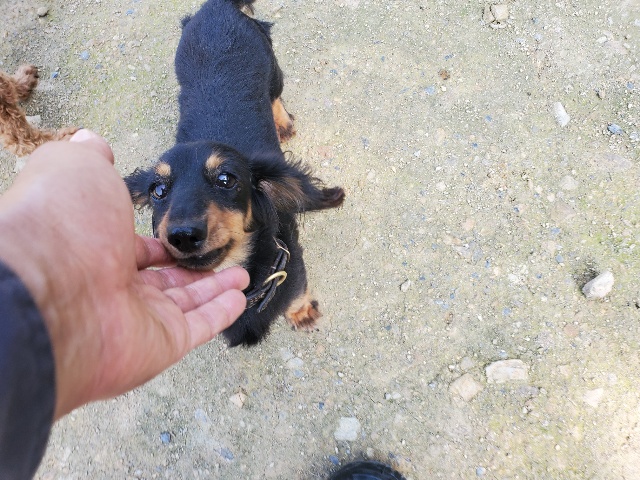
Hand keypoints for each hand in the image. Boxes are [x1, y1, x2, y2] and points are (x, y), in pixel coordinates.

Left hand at [0, 130, 248, 419]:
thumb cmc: (61, 224)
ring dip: (217, 288)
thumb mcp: (73, 168)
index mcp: (97, 251)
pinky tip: (240, 297)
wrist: (49, 290)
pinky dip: (222, 314)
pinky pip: (200, 328)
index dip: (165, 243)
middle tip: (220, 255)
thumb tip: (94, 142)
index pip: (139, 253)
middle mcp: (116, 290)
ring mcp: (140, 321)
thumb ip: (89, 156)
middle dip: (196, 268)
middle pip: (167, 280)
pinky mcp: (162, 346)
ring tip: (243, 274)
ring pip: (189, 303)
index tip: (187, 234)